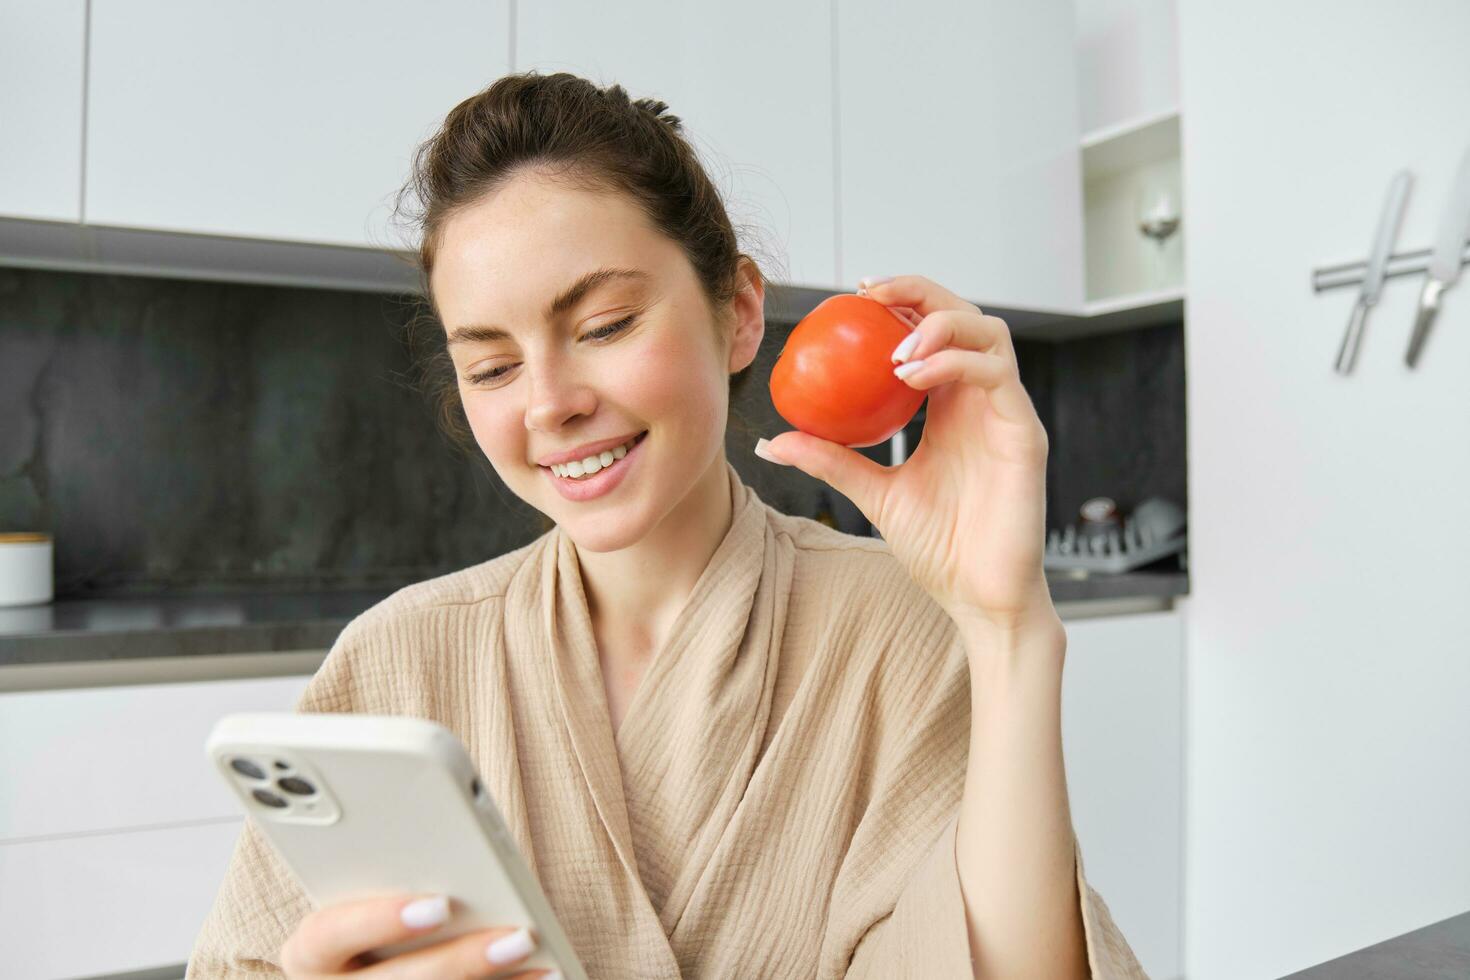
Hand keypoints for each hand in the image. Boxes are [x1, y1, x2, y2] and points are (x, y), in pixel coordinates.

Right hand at [280, 892, 557, 978]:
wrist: (371, 972)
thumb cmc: (372, 928)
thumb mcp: (371, 900)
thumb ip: (399, 884)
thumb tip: (462, 870)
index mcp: (311, 953)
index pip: (326, 935)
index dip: (378, 920)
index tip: (440, 904)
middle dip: (461, 961)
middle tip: (517, 936)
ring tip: (542, 960)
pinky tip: (542, 977)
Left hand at [757, 274, 1054, 634]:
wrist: (977, 596)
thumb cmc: (939, 548)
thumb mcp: (874, 493)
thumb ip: (832, 460)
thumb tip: (772, 441)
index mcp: (952, 406)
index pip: (936, 332)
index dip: (904, 302)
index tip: (857, 294)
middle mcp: (983, 400)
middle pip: (965, 316)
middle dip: (920, 293)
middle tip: (871, 295)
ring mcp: (1007, 413)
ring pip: (990, 333)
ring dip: (939, 324)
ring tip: (893, 347)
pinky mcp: (1024, 433)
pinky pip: (997, 376)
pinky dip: (955, 364)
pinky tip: (912, 376)